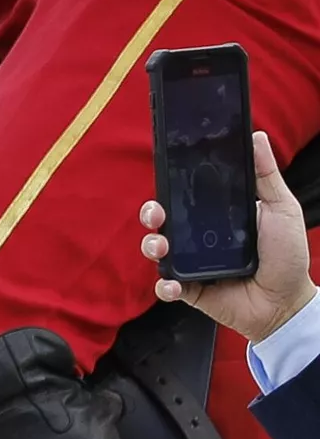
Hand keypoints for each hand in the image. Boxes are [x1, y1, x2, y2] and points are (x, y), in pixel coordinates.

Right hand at [141, 131, 316, 343]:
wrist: (288, 302)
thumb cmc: (287, 254)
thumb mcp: (281, 208)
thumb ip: (266, 175)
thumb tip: (256, 136)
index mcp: (215, 216)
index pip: (184, 197)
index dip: (169, 188)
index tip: (165, 179)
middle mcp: (198, 238)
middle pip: (162, 220)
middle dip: (150, 214)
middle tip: (156, 215)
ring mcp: (191, 264)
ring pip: (157, 250)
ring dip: (152, 245)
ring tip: (162, 248)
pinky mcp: (190, 288)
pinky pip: (166, 285)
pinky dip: (165, 285)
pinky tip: (174, 283)